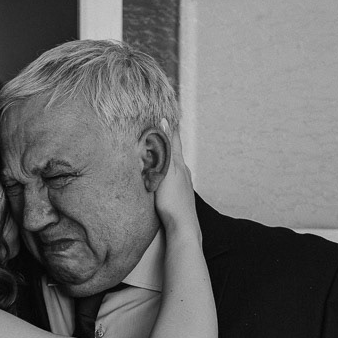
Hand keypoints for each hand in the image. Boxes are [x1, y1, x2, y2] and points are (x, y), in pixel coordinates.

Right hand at [154, 123, 199, 237]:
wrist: (182, 226)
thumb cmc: (172, 200)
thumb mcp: (167, 170)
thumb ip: (165, 148)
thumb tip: (164, 122)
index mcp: (178, 163)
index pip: (173, 138)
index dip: (168, 124)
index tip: (164, 111)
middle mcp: (182, 171)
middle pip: (173, 150)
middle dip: (165, 138)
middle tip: (156, 126)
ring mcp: (181, 183)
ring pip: (172, 163)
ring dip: (164, 154)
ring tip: (155, 148)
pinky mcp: (178, 194)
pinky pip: (170, 175)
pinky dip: (164, 168)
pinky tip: (161, 173)